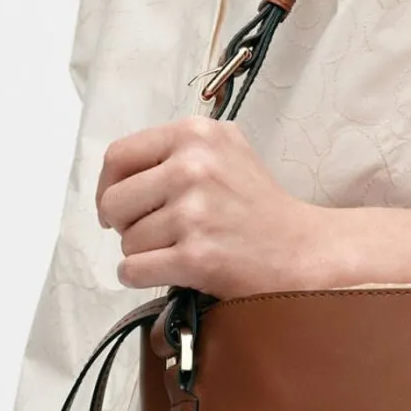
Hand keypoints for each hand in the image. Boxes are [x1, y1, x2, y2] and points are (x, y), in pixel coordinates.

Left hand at [96, 114, 332, 296]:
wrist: (302, 250)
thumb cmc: (259, 205)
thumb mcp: (225, 149)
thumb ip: (176, 149)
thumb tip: (118, 173)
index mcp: (196, 134)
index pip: (118, 156)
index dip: (109, 186)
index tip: (120, 206)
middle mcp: (193, 167)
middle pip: (114, 202)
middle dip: (124, 225)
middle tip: (153, 233)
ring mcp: (195, 213)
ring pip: (126, 242)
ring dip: (143, 253)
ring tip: (179, 250)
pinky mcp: (197, 256)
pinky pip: (134, 271)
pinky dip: (141, 277)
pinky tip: (168, 271)